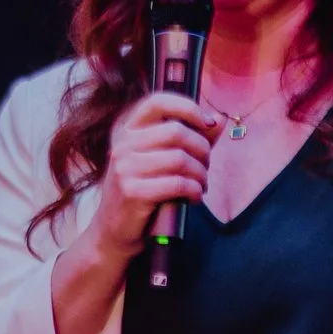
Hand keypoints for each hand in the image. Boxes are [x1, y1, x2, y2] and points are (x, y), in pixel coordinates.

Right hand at [100, 89, 219, 248]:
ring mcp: (125, 168)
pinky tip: (194, 196)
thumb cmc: (142, 192)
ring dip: (201, 174)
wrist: (113, 231)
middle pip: (176, 132)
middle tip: (205, 166)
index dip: (187, 107)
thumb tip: (219, 120)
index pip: (157, 102)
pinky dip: (194, 190)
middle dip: (202, 149)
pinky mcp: (132, 192)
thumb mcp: (161, 161)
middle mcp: (123, 146)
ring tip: (201, 185)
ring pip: (180, 159)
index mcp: (127, 131)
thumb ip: (189, 139)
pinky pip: (177, 183)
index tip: (207, 124)